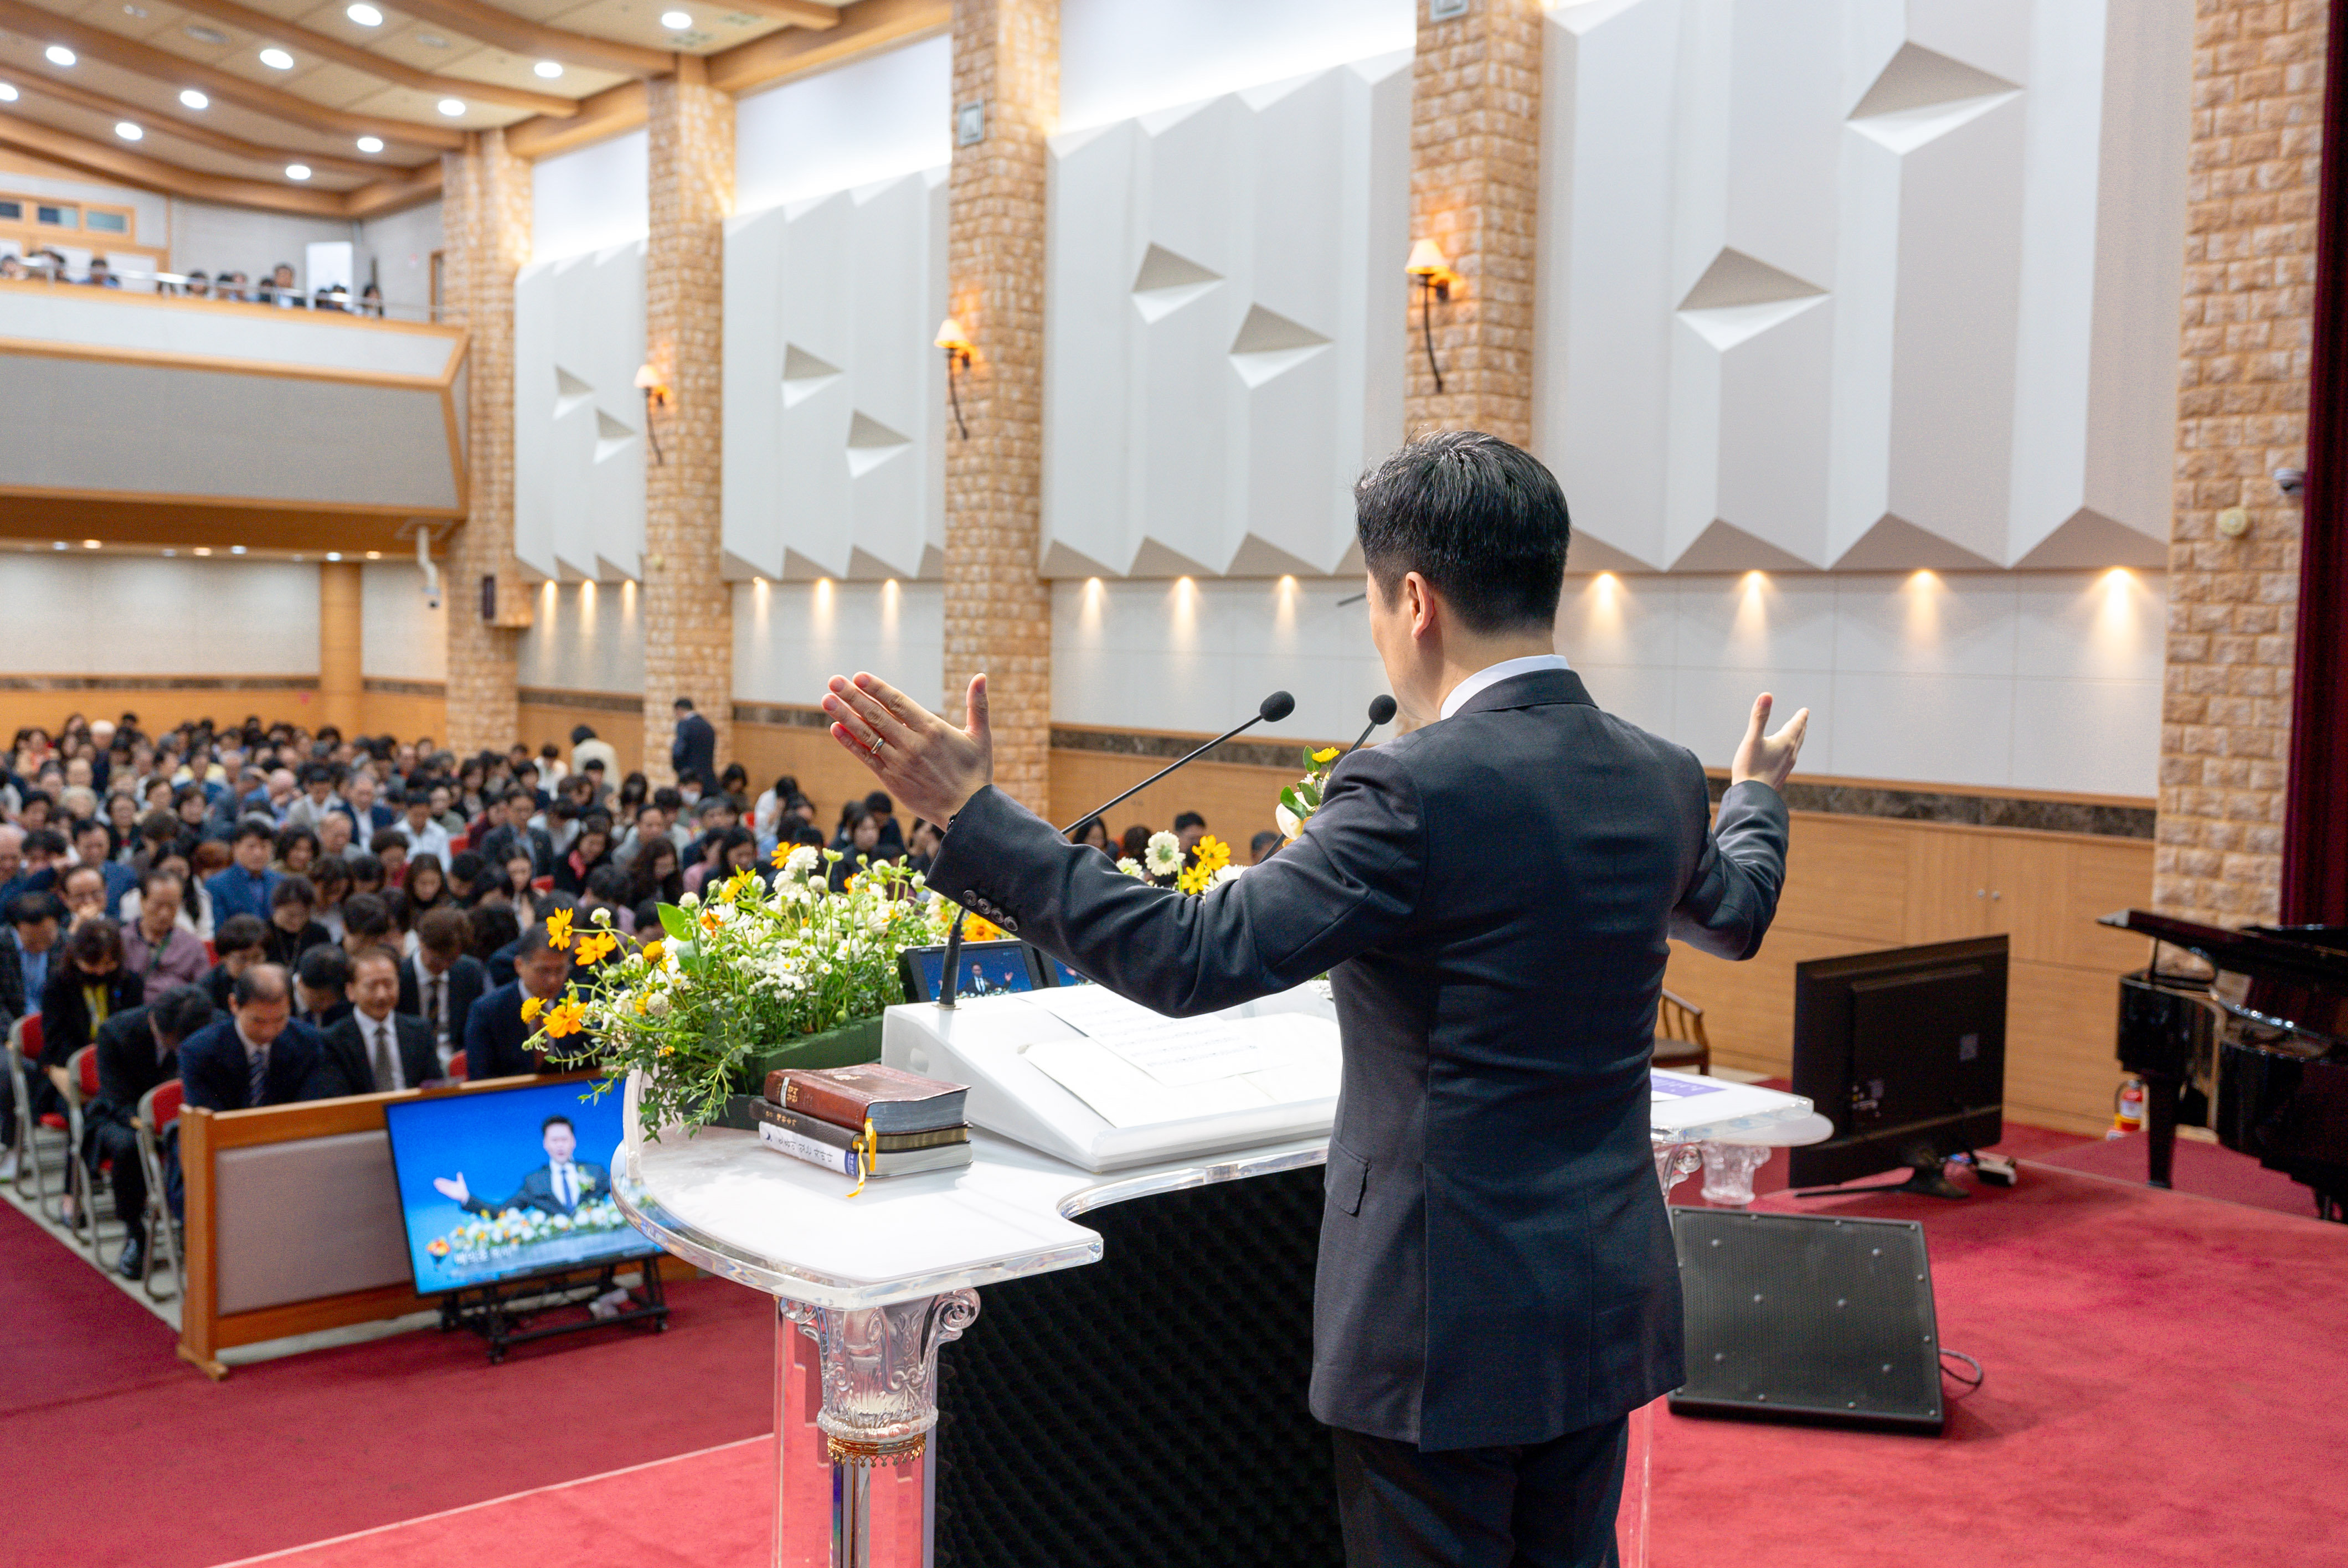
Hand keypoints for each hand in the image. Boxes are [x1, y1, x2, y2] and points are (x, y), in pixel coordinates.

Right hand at [432, 1173, 469, 1204]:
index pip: (446, 1181)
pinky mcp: (449, 1193)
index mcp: (451, 1184)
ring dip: (439, 1186)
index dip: (442, 1180)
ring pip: (443, 1187)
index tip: (438, 1179)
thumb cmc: (463, 1189)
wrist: (464, 1195)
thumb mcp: (461, 1181)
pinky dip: (441, 1190)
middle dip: (439, 1183)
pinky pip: (444, 1191)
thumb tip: (459, 1172)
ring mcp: (449, 1190)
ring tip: (435, 1184)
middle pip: (443, 1184)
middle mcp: (450, 1187)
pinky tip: (438, 1188)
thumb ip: (459, 1177)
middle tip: (435, 1181)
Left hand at [823, 672, 993, 825]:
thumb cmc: (975, 772)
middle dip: (852, 696)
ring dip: (844, 715)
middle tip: (834, 680)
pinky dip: (849, 742)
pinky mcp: (891, 780)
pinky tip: (835, 728)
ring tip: (826, 699)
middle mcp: (913, 744)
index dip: (877, 688)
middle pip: (876, 715)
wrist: (967, 813)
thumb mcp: (981, 736)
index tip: (858, 676)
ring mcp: (899, 762)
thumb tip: (981, 676)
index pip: (898, 703)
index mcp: (933, 729)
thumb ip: (978, 705)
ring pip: (867, 735)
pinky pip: (866, 757)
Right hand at [1730, 692, 1808, 791]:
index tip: (1805, 711)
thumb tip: (1766, 695)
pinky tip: (1783, 758)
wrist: (1752, 797)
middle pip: (1799, 736)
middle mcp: (1790, 754)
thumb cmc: (1750, 767)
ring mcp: (1786, 766)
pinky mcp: (1781, 776)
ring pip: (1796, 749)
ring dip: (1797, 739)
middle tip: (1803, 720)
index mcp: (1785, 742)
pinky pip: (1789, 760)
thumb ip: (1759, 717)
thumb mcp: (1752, 739)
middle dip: (1801, 727)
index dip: (1800, 717)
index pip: (1796, 725)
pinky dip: (1790, 752)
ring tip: (1796, 736)